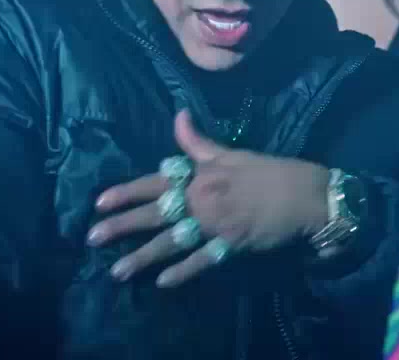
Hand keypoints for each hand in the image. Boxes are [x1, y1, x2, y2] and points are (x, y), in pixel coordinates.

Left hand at [87, 110, 329, 287]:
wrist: (306, 195)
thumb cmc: (269, 171)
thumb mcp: (232, 153)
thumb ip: (198, 143)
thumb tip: (178, 116)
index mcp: (201, 175)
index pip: (156, 182)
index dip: (126, 192)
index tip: (99, 202)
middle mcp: (203, 200)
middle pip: (156, 213)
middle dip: (123, 225)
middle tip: (93, 237)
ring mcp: (216, 225)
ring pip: (173, 242)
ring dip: (143, 257)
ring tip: (117, 271)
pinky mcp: (231, 245)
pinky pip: (202, 261)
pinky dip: (183, 272)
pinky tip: (162, 282)